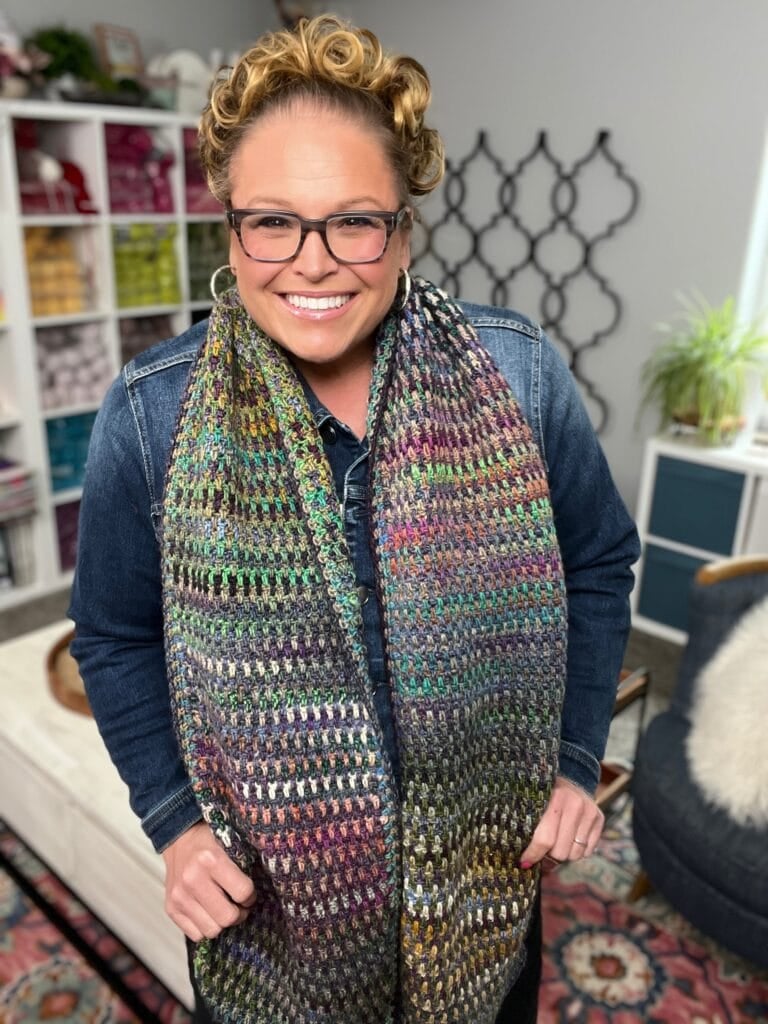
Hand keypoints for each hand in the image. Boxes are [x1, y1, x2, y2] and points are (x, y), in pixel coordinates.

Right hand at [162, 820, 255, 940]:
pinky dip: (205, 926)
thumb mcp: (230, 843)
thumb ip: (244, 864)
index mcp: (211, 859)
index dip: (250, 896)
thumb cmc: (210, 841)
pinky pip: (196, 935)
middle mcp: (192, 879)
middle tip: (239, 905)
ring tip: (224, 908)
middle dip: (239, 913)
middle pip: (227, 918)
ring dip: (221, 922)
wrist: (179, 838)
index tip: (249, 892)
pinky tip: (208, 911)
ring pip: (211, 931)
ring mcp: (179, 896)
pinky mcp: (170, 909)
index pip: (243, 893)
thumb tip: (264, 890)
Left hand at [519, 776, 603, 870]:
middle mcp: (576, 804)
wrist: (569, 777)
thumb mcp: (533, 803)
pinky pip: (587, 852)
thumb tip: (524, 862)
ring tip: (556, 841)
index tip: (524, 862)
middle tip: (542, 850)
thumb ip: (527, 825)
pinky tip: (570, 837)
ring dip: (563, 854)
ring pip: (575, 855)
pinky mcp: (599, 818)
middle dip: (548, 856)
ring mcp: (590, 812)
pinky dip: (576, 850)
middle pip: (561, 852)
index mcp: (554, 798)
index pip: (545, 839)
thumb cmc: (545, 795)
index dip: (533, 855)